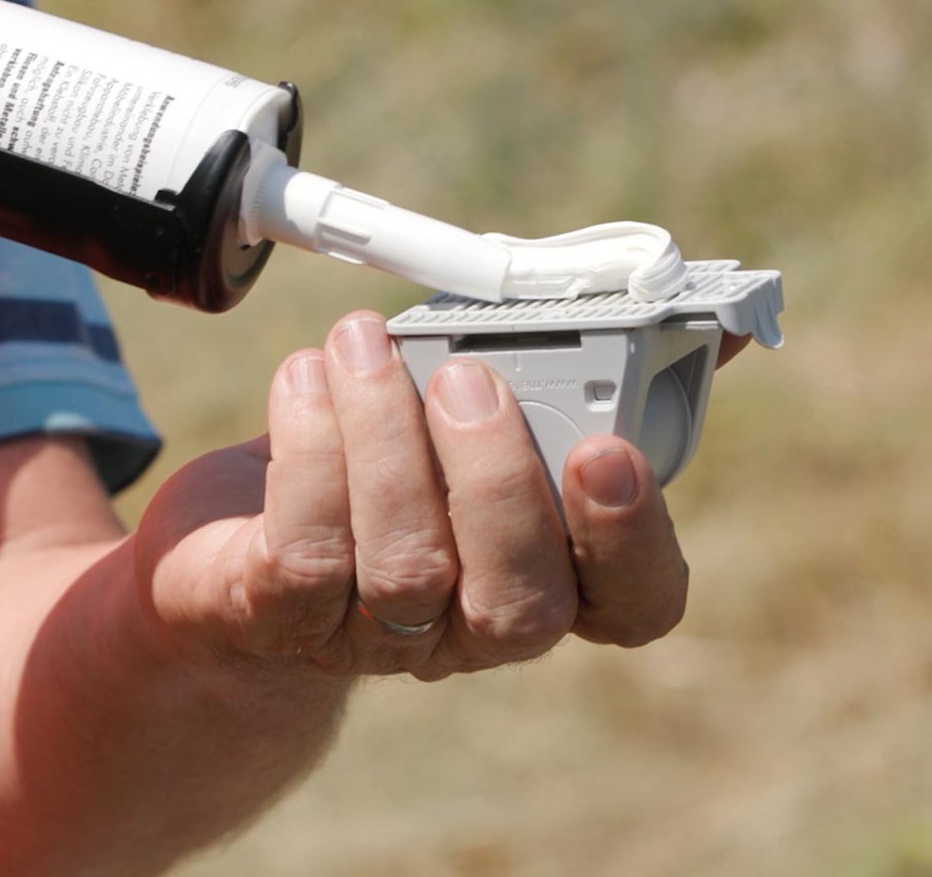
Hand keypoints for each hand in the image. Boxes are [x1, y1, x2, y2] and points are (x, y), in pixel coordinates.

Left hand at [135, 310, 690, 680]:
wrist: (240, 538)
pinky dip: (308, 447)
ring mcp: (375, 634)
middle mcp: (470, 626)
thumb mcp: (484, 410)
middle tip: (464, 375)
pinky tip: (306, 378)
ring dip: (384, 434)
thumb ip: (587, 370)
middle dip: (498, 478)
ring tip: (360, 342)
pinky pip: (306, 547)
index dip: (635, 540)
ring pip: (405, 564)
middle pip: (521, 604)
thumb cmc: (387, 458)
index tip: (608, 448)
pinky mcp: (281, 616)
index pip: (633, 604)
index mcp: (545, 574)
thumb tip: (720, 325)